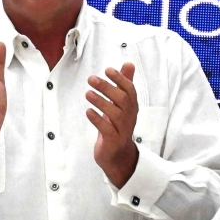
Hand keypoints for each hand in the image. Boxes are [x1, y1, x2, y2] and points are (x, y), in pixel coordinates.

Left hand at [86, 63, 138, 187]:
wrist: (117, 155)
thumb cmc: (117, 125)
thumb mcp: (121, 104)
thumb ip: (124, 84)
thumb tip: (129, 64)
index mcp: (132, 106)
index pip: (130, 90)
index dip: (120, 79)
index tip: (107, 70)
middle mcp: (129, 117)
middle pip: (122, 99)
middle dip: (107, 87)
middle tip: (91, 79)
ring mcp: (122, 130)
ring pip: (115, 114)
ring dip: (100, 102)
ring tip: (87, 93)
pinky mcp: (113, 141)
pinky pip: (107, 129)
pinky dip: (97, 120)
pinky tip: (88, 111)